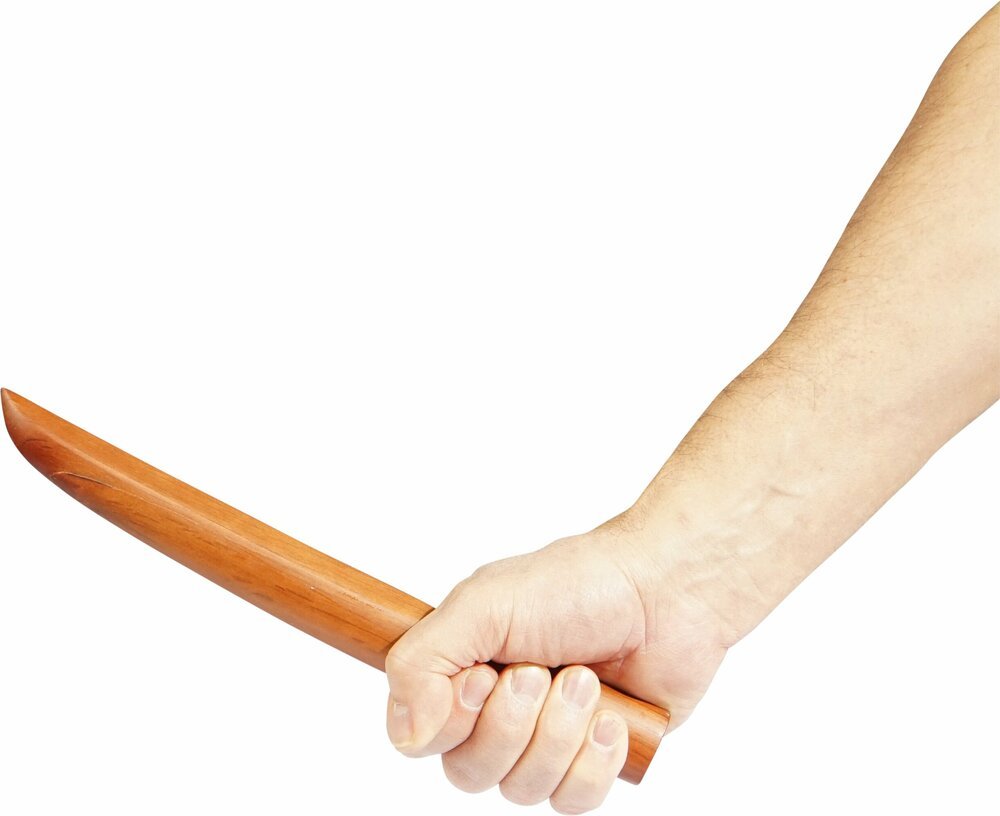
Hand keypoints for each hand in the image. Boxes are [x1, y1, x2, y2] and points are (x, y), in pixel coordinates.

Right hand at [383, 515, 730, 811]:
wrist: (664, 591)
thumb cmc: (574, 584)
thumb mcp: (482, 605)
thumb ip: (422, 661)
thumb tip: (408, 735)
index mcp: (461, 671)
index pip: (421, 738)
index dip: (453, 720)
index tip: (484, 676)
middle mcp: (496, 711)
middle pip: (470, 773)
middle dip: (513, 723)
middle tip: (544, 671)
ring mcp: (545, 740)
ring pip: (523, 789)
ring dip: (559, 731)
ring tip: (585, 680)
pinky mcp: (593, 760)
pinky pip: (572, 800)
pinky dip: (594, 758)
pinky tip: (613, 717)